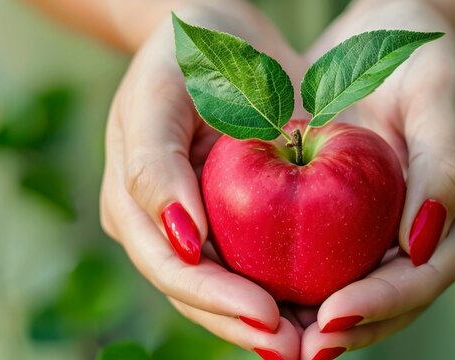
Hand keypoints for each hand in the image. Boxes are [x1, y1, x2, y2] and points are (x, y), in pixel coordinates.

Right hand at [99, 2, 307, 357]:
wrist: (222, 36)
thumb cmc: (187, 52)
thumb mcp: (161, 93)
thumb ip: (155, 165)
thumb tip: (185, 242)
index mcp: (132, 200)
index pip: (172, 265)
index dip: (215, 297)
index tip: (267, 316)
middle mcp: (161, 224)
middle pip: (198, 293)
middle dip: (244, 325)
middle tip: (298, 352)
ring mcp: (196, 226)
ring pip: (226, 292)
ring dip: (267, 325)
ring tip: (314, 348)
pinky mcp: (232, 221)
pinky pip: (255, 266)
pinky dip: (286, 293)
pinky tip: (322, 313)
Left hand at [298, 0, 454, 356]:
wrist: (389, 33)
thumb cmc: (420, 54)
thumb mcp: (441, 95)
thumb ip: (444, 168)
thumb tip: (422, 245)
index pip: (424, 276)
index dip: (380, 305)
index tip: (329, 319)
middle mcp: (438, 233)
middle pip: (397, 302)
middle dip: (348, 331)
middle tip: (295, 352)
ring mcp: (403, 231)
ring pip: (368, 295)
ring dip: (327, 325)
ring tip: (281, 346)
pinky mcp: (368, 221)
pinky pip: (342, 266)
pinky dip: (312, 289)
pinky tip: (275, 303)